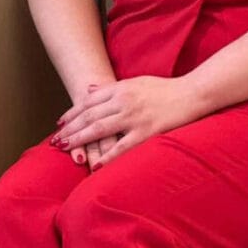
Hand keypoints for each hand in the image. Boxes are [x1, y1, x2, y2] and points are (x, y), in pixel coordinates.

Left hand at [51, 75, 197, 167]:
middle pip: (89, 115)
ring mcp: (134, 117)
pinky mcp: (147, 132)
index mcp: (121, 88)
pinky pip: (122, 147)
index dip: (72, 113)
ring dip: (80, 139)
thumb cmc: (165, 88)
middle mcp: (124, 101)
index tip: (59, 123)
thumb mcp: (135, 81)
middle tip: (55, 140)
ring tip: (66, 148)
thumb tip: (89, 90)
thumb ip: (111, 87)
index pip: (89, 101)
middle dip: (70, 128)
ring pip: (100, 129)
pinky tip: (95, 165)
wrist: (192, 93)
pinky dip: (107, 156)